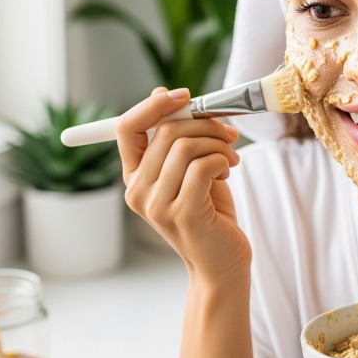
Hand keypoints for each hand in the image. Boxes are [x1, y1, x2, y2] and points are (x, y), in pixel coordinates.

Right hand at [117, 87, 249, 278]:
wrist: (222, 264)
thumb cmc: (210, 214)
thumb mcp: (191, 169)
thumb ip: (177, 138)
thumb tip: (162, 93)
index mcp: (134, 177)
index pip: (126, 127)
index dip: (153, 105)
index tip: (184, 95)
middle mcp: (138, 191)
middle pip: (165, 131)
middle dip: (204, 123)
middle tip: (229, 134)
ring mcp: (157, 205)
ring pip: (186, 146)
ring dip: (218, 144)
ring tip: (231, 159)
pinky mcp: (183, 214)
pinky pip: (203, 166)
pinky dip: (222, 160)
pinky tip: (228, 171)